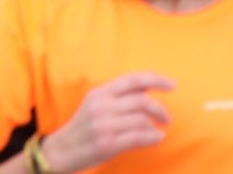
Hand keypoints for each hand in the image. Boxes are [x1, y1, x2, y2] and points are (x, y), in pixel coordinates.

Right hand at [41, 72, 173, 171]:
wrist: (59, 152)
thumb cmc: (84, 126)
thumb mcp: (97, 103)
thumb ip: (120, 95)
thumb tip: (150, 88)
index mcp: (100, 93)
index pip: (134, 80)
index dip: (157, 80)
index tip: (173, 85)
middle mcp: (101, 106)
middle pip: (142, 101)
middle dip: (160, 109)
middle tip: (168, 118)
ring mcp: (104, 126)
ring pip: (142, 120)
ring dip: (155, 125)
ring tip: (157, 130)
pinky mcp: (107, 144)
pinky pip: (139, 137)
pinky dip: (153, 137)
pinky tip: (158, 138)